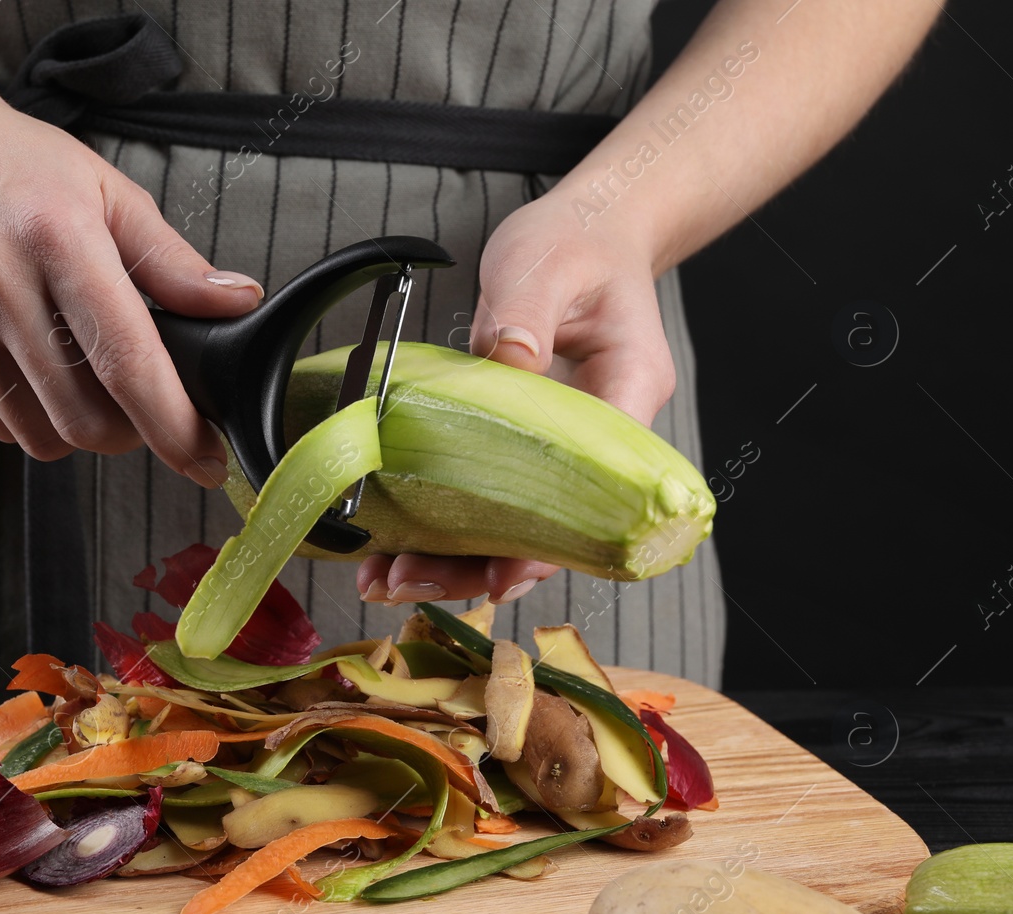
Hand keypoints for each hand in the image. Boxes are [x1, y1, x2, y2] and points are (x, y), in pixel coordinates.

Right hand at [0, 68, 262, 486]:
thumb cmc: (17, 166)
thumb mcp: (108, 192)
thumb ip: (173, 260)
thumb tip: (239, 302)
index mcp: (60, 237)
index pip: (128, 362)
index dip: (174, 425)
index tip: (207, 459)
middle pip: (84, 418)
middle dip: (130, 433)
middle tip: (144, 406)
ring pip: (39, 432)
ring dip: (80, 429)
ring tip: (88, 382)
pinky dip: (30, 417)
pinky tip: (38, 373)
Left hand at [356, 190, 675, 605]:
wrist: (589, 233)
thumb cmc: (578, 244)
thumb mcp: (546, 263)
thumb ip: (525, 313)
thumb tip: (509, 361)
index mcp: (627, 392)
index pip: (598, 492)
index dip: (548, 541)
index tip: (498, 573)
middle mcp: (602, 438)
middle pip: (553, 532)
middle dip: (479, 568)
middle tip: (403, 582)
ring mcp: (564, 449)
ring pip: (518, 528)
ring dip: (454, 559)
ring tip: (385, 577)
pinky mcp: (528, 448)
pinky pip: (493, 500)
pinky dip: (448, 526)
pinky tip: (395, 544)